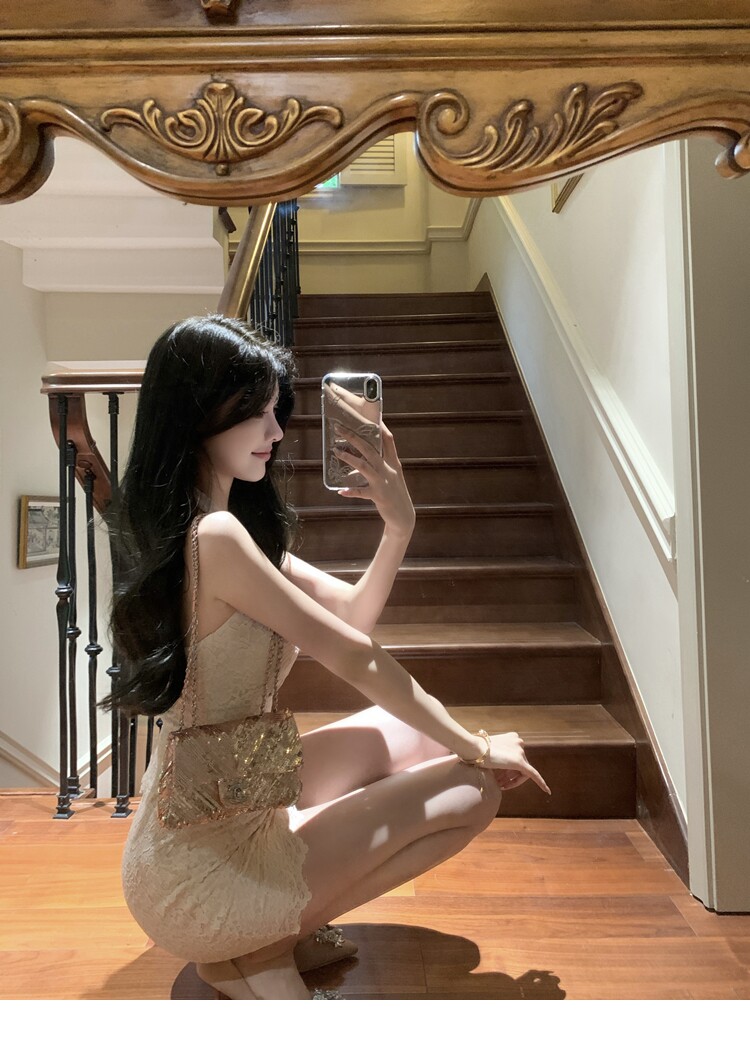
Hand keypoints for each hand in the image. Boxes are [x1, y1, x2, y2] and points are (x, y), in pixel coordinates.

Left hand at [333, 421, 415, 538]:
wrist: (404, 516)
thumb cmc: (395, 494)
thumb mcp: (391, 477)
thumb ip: (379, 466)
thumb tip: (360, 461)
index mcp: (393, 463)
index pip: (388, 441)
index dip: (381, 428)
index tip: (373, 416)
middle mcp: (388, 470)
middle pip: (370, 449)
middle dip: (354, 437)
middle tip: (340, 428)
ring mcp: (383, 482)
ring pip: (363, 466)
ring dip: (348, 458)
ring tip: (336, 451)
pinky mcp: (378, 496)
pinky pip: (361, 492)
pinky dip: (350, 491)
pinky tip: (341, 491)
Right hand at [480, 732, 550, 794]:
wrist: (472, 748)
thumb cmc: (476, 750)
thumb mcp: (489, 750)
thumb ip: (498, 756)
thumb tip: (497, 766)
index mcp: (513, 738)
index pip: (515, 757)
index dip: (508, 770)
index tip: (498, 777)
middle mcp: (519, 742)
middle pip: (519, 766)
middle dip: (509, 777)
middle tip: (499, 785)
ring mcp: (520, 752)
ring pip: (523, 772)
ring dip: (513, 781)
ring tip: (500, 786)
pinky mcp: (520, 762)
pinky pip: (534, 775)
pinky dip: (541, 783)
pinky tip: (547, 790)